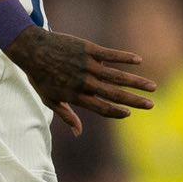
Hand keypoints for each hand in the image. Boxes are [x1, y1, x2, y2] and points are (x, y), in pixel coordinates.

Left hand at [1, 28, 155, 132]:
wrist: (30, 48)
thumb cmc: (39, 76)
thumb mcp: (49, 99)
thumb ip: (66, 115)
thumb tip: (77, 133)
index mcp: (75, 96)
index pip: (101, 108)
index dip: (116, 112)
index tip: (129, 113)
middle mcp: (83, 82)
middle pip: (114, 94)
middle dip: (134, 100)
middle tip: (151, 104)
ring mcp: (87, 65)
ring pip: (116, 76)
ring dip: (136, 82)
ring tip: (152, 86)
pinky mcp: (88, 49)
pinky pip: (110, 54)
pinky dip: (125, 57)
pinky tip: (139, 61)